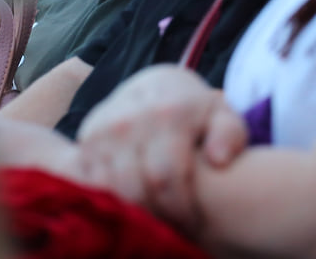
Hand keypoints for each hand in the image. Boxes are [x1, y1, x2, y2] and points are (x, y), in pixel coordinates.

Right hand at [76, 65, 247, 231]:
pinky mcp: (85, 141)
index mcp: (167, 114)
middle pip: (136, 189)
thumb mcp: (222, 116)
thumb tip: (218, 159)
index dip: (180, 209)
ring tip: (155, 217)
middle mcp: (129, 120)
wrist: (157, 87)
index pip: (166, 178)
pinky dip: (109, 200)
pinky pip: (90, 183)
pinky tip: (131, 204)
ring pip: (110, 190)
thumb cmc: (196, 111)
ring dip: (133, 210)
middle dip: (157, 216)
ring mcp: (102, 130)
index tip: (194, 223)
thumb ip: (230, 134)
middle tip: (174, 228)